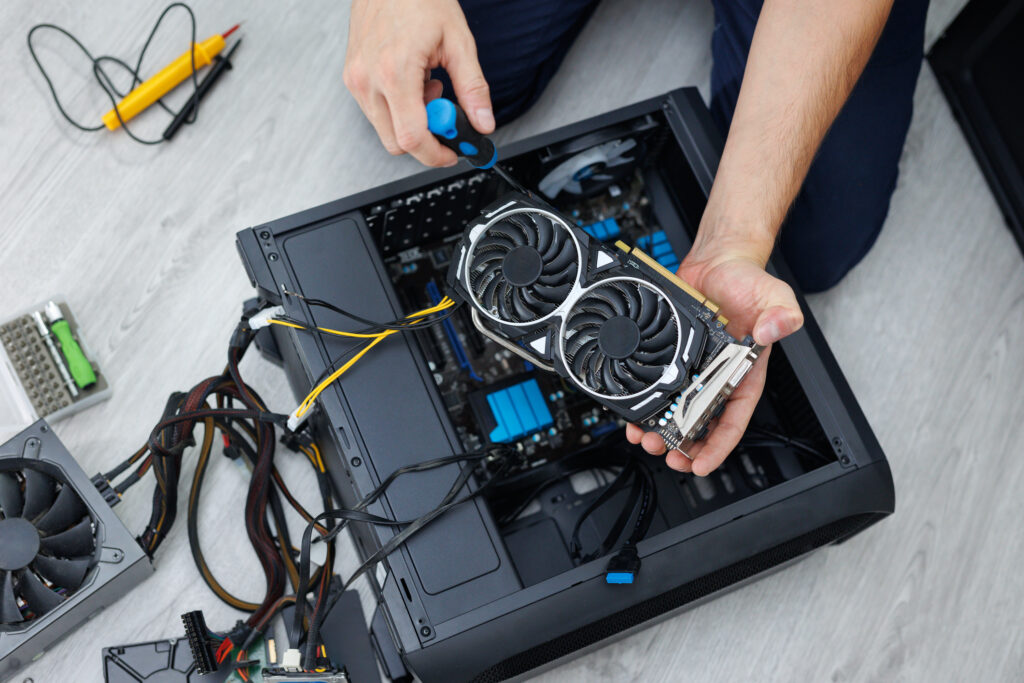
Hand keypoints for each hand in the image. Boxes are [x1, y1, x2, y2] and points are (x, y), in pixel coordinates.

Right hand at [343, 0, 494, 166]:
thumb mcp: (458, 42)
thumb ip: (472, 88)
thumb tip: (483, 123)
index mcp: (395, 72)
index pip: (412, 139)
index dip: (436, 154)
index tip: (453, 152)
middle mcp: (368, 80)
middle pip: (396, 143)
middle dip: (425, 140)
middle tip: (445, 113)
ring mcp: (356, 80)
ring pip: (385, 131)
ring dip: (412, 122)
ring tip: (428, 87)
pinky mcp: (352, 77)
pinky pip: (375, 112)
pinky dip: (398, 109)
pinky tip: (412, 84)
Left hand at [625, 244, 802, 475]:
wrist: (717, 262)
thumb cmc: (748, 283)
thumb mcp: (774, 296)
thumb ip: (781, 314)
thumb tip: (775, 329)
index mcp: (745, 374)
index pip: (733, 420)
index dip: (718, 446)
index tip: (701, 464)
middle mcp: (716, 377)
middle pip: (699, 423)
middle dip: (682, 445)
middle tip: (666, 454)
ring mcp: (692, 369)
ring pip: (674, 411)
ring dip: (659, 430)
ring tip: (646, 440)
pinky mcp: (670, 358)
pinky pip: (657, 386)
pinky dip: (645, 403)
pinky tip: (633, 414)